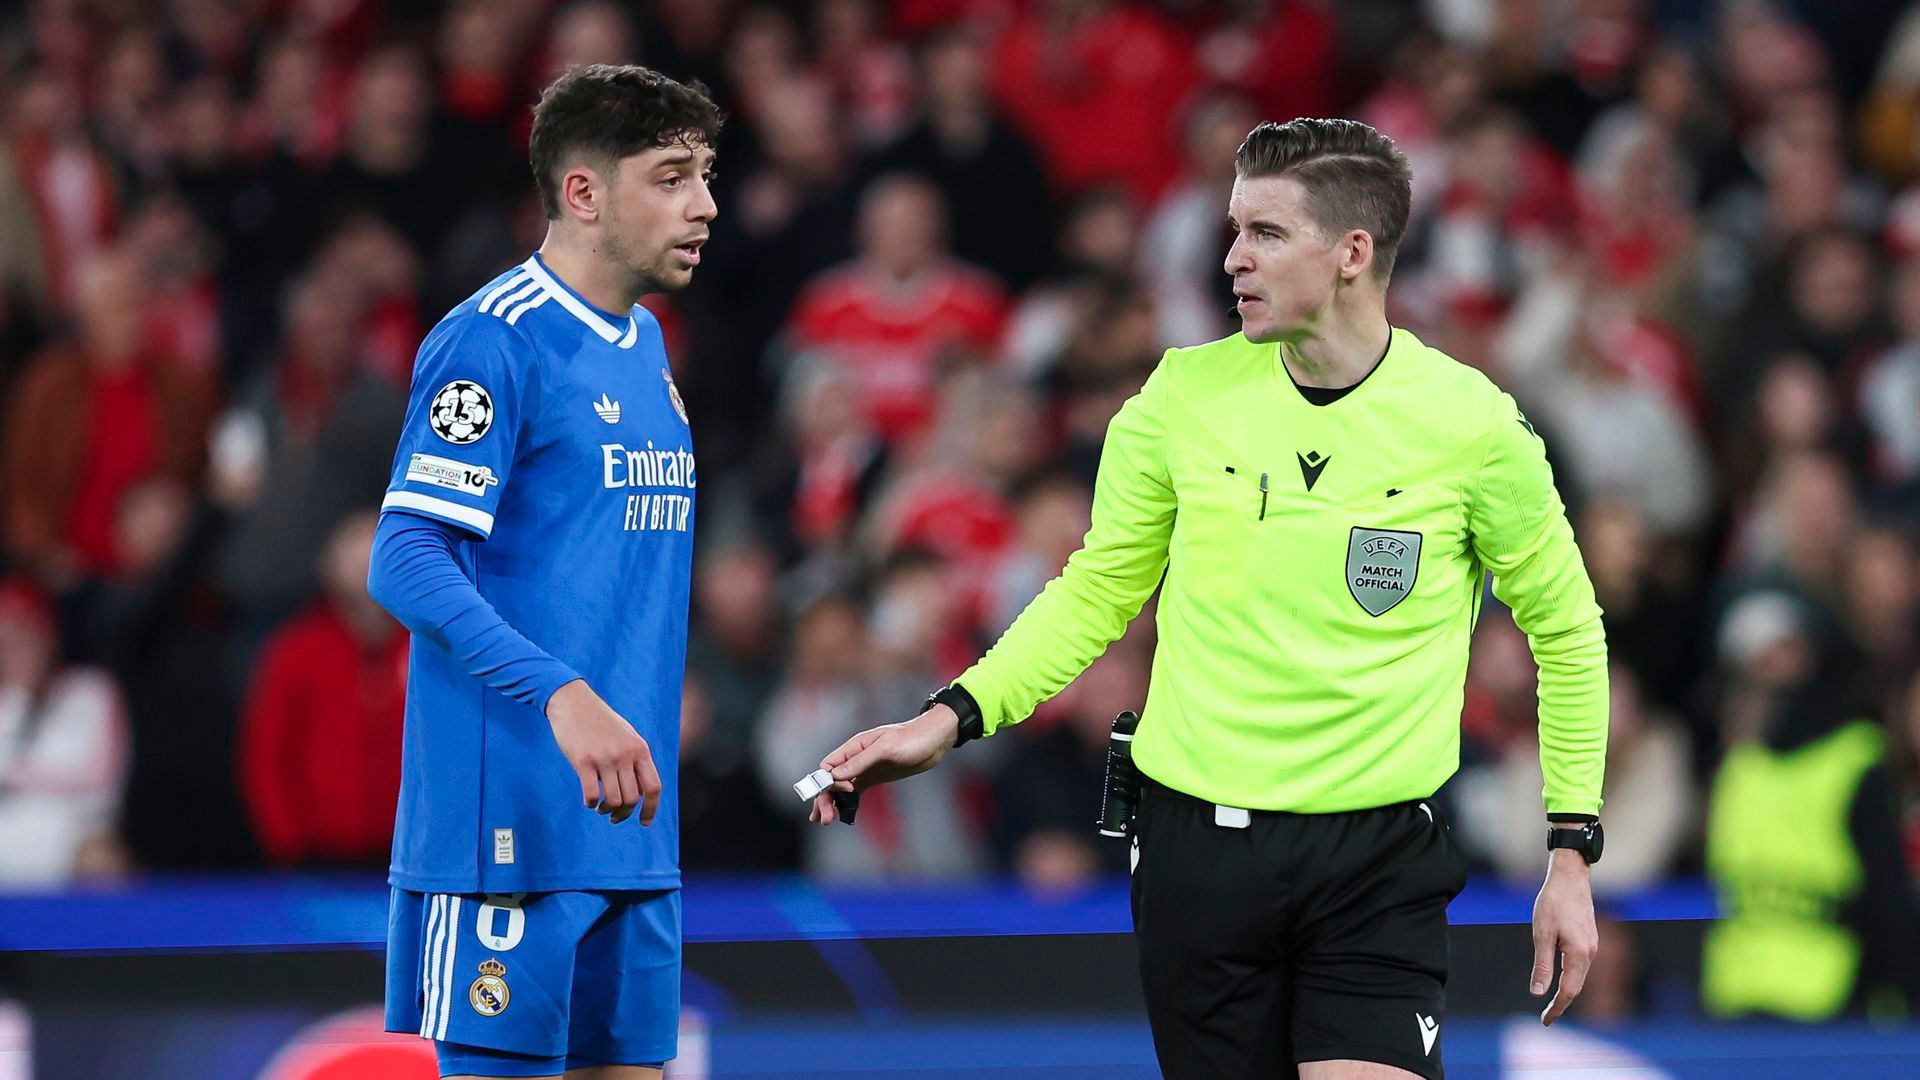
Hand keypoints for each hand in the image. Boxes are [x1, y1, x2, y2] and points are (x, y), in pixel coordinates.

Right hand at [545, 679, 660, 824]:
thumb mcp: (627, 736)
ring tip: (601, 808)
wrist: (573, 701)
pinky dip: (591, 804)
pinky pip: (592, 795)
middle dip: (624, 814)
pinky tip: (588, 801)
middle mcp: (625, 755)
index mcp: (640, 749)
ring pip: (614, 800)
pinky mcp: (583, 761)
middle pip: (632, 798)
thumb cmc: (600, 721)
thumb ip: (636, 760)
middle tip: (614, 817)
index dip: (651, 808)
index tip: (644, 822)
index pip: (653, 787)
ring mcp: (604, 758)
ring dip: (607, 810)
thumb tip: (643, 790)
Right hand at [809, 704, 960, 824]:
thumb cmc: (911, 738)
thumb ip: (860, 761)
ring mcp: (865, 769)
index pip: (828, 766)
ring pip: (841, 788)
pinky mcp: (875, 777)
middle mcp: (856, 758)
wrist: (933, 741)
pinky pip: (854, 792)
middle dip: (825, 799)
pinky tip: (843, 814)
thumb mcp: (885, 748)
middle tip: (824, 819)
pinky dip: (847, 803)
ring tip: (827, 821)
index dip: (828, 781)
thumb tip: (836, 775)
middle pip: (832, 781)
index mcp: (854, 747)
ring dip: (832, 803)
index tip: (842, 791)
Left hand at [1530, 848, 1598, 1024]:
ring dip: (1567, 991)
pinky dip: (1571, 977)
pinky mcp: (1590, 939)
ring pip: (1580, 976)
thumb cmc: (1553, 902)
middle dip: (1562, 1004)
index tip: (1545, 1021)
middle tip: (1546, 1018)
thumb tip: (1538, 993)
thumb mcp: (1541, 934)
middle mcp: (1591, 953)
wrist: (1570, 876)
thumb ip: (1542, 965)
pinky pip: (1581, 965)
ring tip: (1552, 1004)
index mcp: (1579, 954)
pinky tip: (1561, 980)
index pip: (1569, 991)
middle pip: (1577, 987)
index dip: (1557, 1008)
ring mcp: (1592, 945)